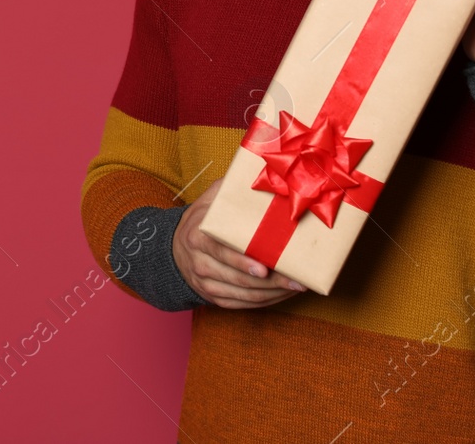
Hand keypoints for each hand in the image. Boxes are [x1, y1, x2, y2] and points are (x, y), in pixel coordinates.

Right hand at [173, 178, 305, 308]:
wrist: (177, 248)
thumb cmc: (202, 220)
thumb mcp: (209, 200)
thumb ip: (228, 188)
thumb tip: (257, 172)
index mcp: (198, 238)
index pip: (221, 251)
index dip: (242, 262)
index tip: (264, 268)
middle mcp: (199, 263)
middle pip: (238, 278)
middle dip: (270, 282)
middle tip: (297, 280)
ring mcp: (206, 284)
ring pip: (243, 294)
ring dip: (272, 294)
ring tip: (297, 287)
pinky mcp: (214, 298)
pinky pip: (242, 304)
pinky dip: (264, 302)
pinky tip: (282, 294)